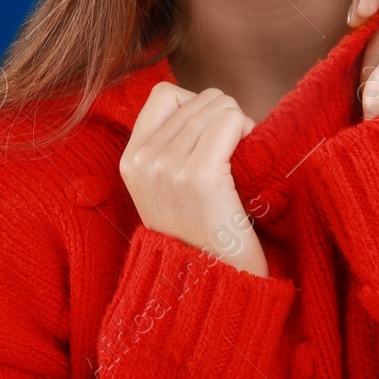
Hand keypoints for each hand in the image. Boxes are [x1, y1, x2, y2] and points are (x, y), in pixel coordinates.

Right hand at [119, 83, 269, 276]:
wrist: (208, 283)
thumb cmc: (202, 232)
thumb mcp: (166, 187)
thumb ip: (171, 146)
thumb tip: (208, 102)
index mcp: (130, 160)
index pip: (164, 94)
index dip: (197, 106)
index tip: (210, 136)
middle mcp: (143, 160)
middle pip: (199, 98)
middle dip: (224, 117)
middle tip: (232, 153)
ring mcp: (167, 167)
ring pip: (218, 105)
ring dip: (239, 125)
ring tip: (239, 158)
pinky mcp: (198, 175)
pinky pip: (230, 120)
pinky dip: (246, 130)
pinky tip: (248, 156)